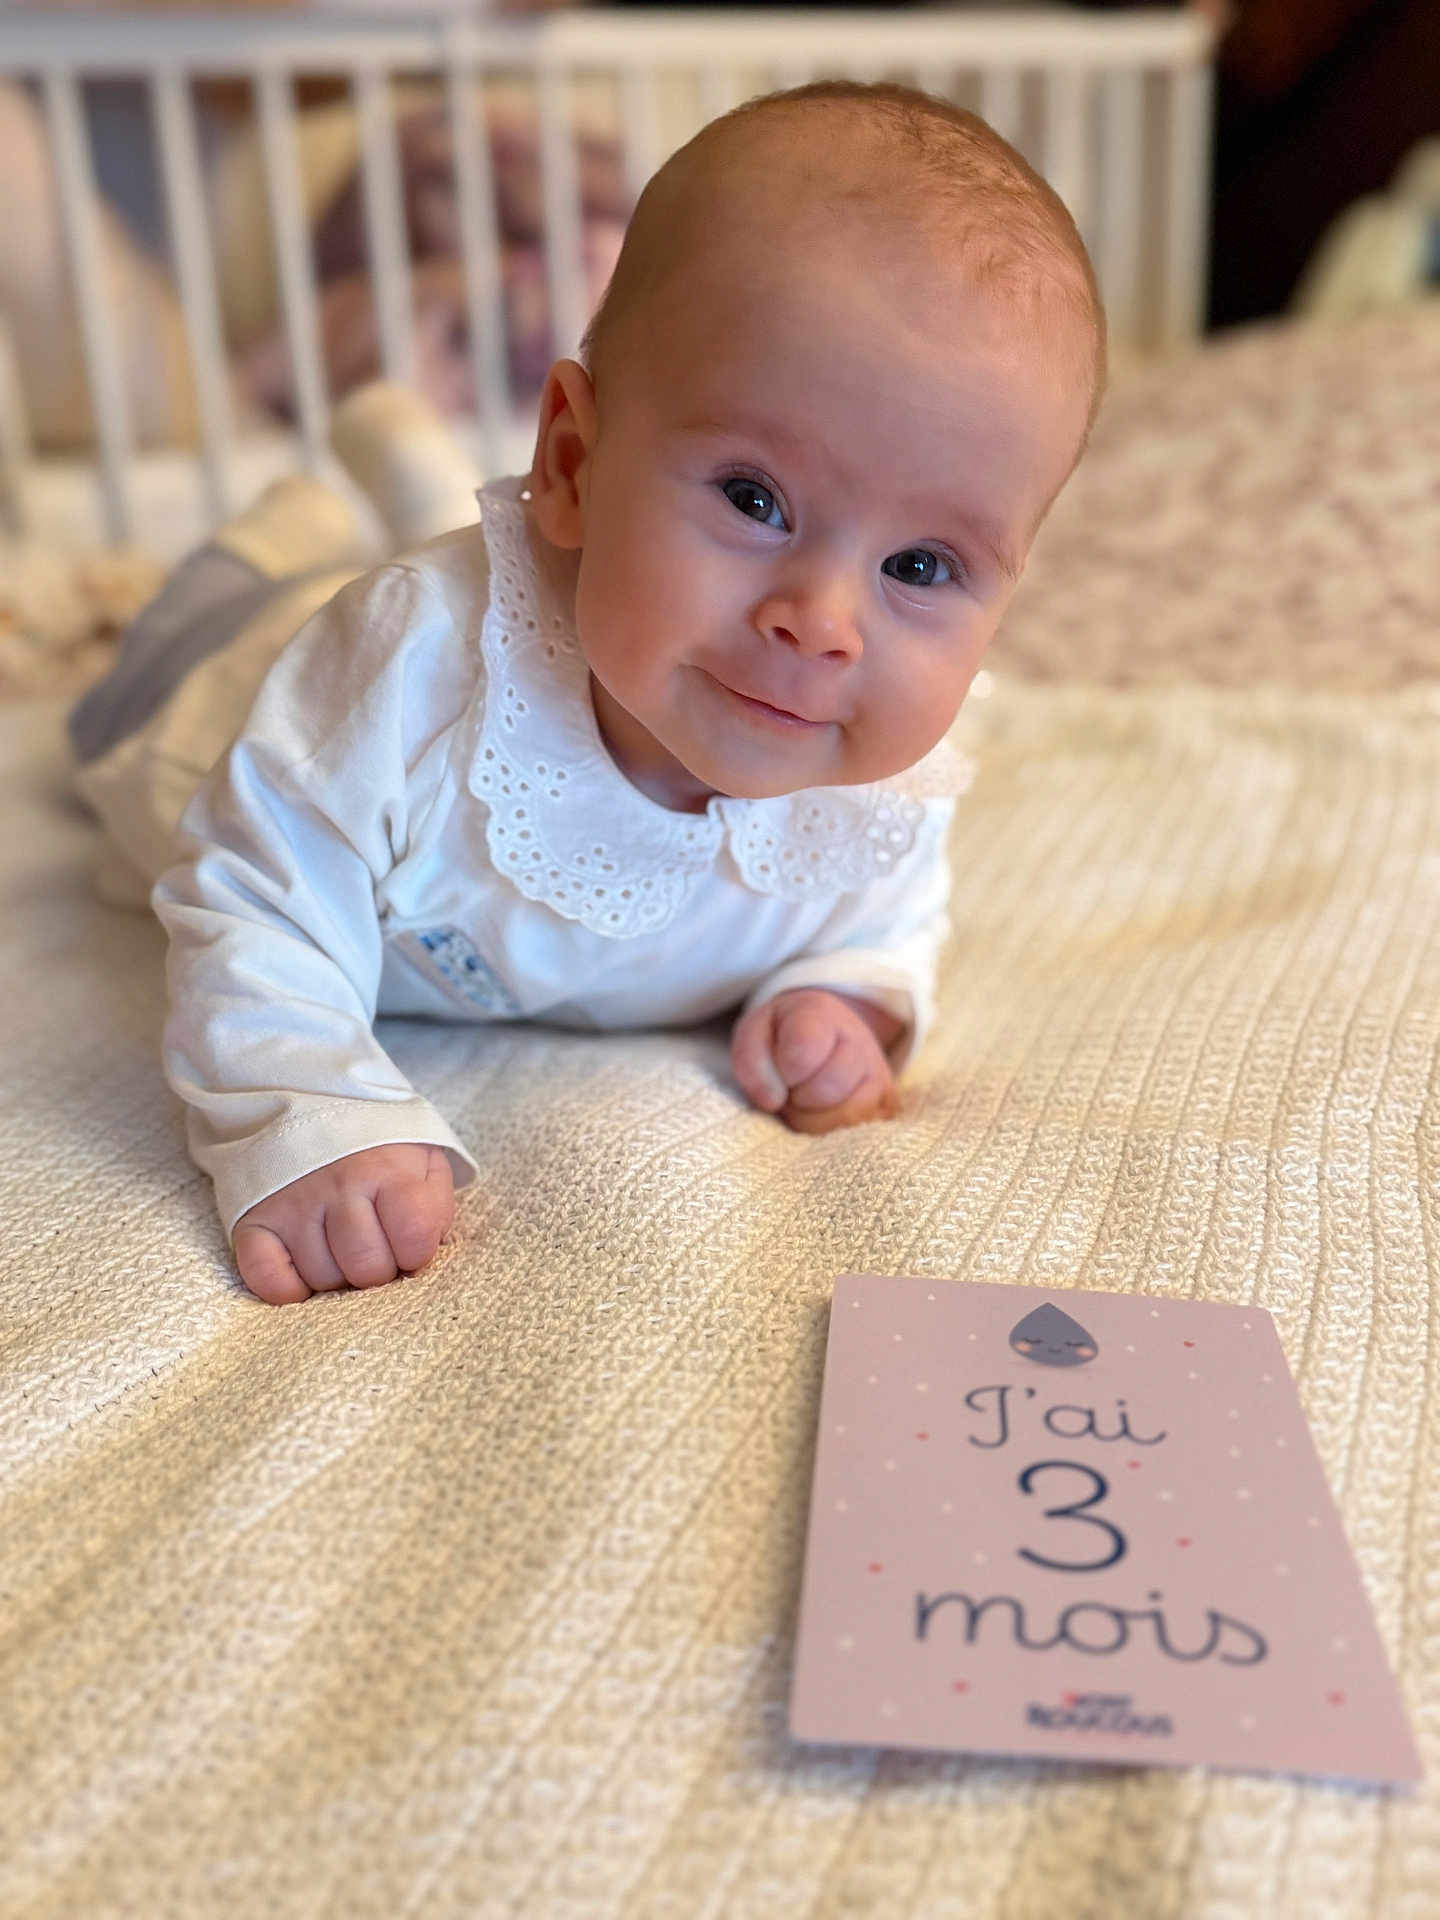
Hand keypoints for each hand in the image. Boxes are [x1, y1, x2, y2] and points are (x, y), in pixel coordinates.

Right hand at [232, 1143, 454, 1305]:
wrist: (314, 1108)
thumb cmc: (378, 1150)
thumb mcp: (423, 1162)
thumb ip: (435, 1208)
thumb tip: (424, 1253)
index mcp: (386, 1170)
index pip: (414, 1239)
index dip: (417, 1252)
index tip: (408, 1243)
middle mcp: (337, 1186)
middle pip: (366, 1267)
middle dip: (378, 1269)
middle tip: (374, 1248)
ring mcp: (292, 1205)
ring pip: (322, 1279)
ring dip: (336, 1276)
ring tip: (340, 1247)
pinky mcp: (255, 1221)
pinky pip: (267, 1278)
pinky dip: (287, 1288)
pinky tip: (304, 1271)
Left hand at [730, 988, 902, 1133]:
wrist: (825, 1034)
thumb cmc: (782, 1038)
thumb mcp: (754, 1035)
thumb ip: (751, 1062)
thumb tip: (772, 1101)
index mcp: (820, 1014)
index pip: (802, 1055)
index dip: (782, 1072)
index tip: (780, 1068)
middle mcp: (859, 1040)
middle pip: (826, 1089)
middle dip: (797, 1098)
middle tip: (792, 1087)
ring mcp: (879, 1074)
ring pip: (847, 1117)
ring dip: (814, 1120)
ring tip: (806, 1101)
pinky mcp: (888, 1104)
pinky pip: (863, 1132)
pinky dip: (835, 1131)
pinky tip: (825, 1113)